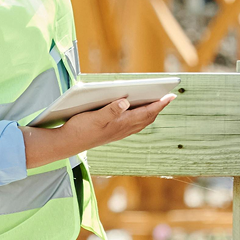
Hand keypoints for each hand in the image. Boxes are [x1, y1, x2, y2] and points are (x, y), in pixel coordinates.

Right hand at [55, 94, 172, 154]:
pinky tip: (136, 112)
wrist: (68, 143)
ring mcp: (118, 132)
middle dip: (158, 107)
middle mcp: (123, 129)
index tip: (171, 95)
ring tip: (156, 102)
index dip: (160, 104)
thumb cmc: (80, 129)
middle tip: (168, 96)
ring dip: (150, 112)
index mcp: (122, 124)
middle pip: (147, 118)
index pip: (147, 112)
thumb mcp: (94, 117)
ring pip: (141, 122)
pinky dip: (140, 117)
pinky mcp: (113, 133)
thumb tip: (125, 101)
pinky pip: (133, 125)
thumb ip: (110, 110)